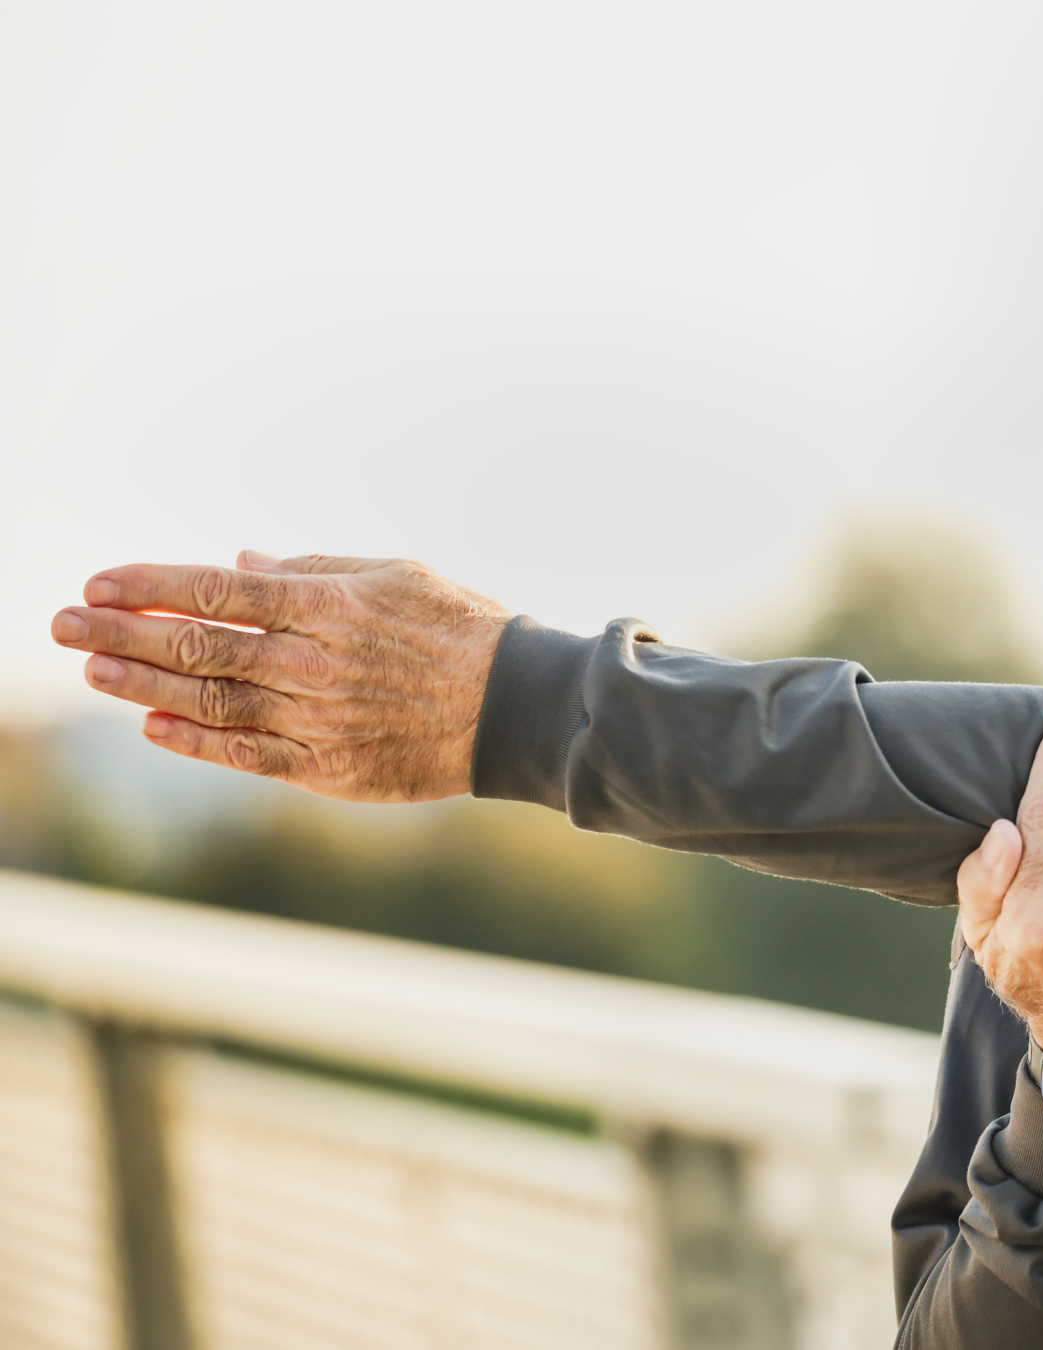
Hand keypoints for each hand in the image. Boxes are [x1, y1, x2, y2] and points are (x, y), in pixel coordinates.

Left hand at [50, 552, 510, 801]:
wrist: (519, 709)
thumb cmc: (463, 630)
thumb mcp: (396, 575)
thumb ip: (316, 570)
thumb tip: (241, 567)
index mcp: (328, 606)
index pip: (216, 593)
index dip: (149, 586)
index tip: (95, 583)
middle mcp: (313, 663)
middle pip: (196, 646)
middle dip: (120, 633)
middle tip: (61, 624)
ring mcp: (317, 720)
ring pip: (208, 701)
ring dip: (141, 685)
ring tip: (92, 669)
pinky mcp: (329, 769)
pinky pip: (245, 755)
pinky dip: (194, 741)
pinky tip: (154, 724)